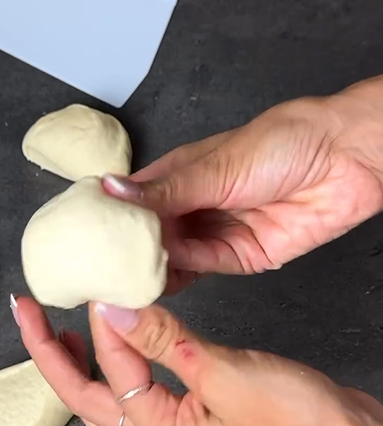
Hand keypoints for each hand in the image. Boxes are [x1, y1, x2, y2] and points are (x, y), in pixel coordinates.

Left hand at [15, 296, 382, 425]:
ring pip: (106, 403)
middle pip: (85, 400)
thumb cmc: (294, 417)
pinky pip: (137, 396)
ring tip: (62, 332)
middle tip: (30, 315)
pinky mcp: (192, 421)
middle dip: (52, 357)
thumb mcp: (223, 371)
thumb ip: (163, 341)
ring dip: (80, 368)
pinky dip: (118, 370)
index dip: (101, 325)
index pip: (112, 372)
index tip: (96, 283)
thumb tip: (112, 311)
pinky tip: (120, 347)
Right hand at [103, 77, 382, 279]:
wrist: (346, 162)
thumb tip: (110, 191)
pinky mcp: (237, 257)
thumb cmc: (284, 143)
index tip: (78, 233)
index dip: (106, 214)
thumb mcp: (215, 166)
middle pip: (148, 232)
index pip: (133, 198)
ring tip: (114, 280)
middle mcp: (193, 205)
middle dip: (122, 248)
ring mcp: (214, 232)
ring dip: (146, 266)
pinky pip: (200, 270)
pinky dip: (177, 276)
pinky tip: (153, 281)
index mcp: (181, 174)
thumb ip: (165, 190)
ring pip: (170, 256)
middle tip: (91, 266)